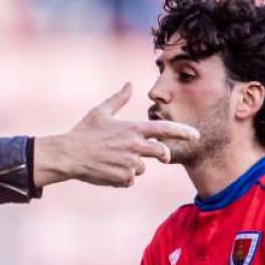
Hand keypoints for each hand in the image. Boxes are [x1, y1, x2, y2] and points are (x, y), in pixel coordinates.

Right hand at [34, 83, 198, 187]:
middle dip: (162, 154)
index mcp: (133, 129)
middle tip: (155, 155)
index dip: (183, 132)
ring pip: (142, 168)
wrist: (68, 155)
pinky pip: (130, 180)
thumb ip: (119, 98)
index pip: (165, 129)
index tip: (196, 135)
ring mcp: (130, 164)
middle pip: (161, 152)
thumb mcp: (100, 111)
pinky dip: (121, 177)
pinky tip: (107, 170)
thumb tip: (129, 84)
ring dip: (131, 166)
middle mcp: (135, 146)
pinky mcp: (123, 178)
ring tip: (112, 160)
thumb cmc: (84, 131)